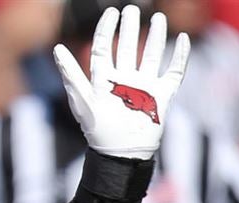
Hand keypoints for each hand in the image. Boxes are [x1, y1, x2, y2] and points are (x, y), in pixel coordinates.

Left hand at [53, 5, 189, 158]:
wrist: (120, 152)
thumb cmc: (97, 128)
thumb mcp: (81, 98)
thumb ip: (70, 73)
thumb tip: (56, 48)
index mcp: (103, 78)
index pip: (103, 47)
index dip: (106, 29)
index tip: (111, 12)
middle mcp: (124, 79)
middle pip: (127, 47)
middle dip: (130, 28)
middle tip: (132, 9)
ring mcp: (144, 86)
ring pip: (151, 55)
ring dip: (155, 36)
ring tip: (158, 17)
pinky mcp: (162, 95)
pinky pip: (173, 72)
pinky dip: (179, 56)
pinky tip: (182, 39)